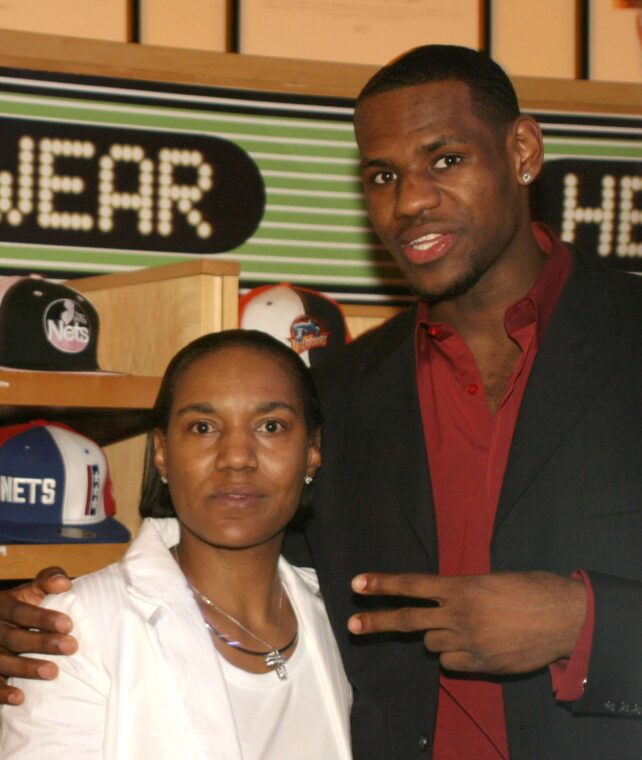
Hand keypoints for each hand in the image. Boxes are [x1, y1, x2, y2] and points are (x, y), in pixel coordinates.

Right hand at [0, 567, 76, 704]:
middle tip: (71, 647)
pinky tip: (19, 698)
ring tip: (53, 673)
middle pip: (15, 638)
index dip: (43, 618)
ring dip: (26, 668)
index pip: (21, 612)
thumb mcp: (27, 592)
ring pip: (2, 662)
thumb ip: (46, 581)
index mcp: (3, 606)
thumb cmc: (17, 608)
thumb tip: (64, 583)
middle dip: (42, 643)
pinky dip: (2, 692)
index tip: (68, 624)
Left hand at [348, 570, 586, 674]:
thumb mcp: (493, 580)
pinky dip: (455, 655)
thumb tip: (448, 602)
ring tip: (463, 627)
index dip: (383, 584)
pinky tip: (476, 646)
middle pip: (408, 620)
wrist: (566, 619)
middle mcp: (458, 615)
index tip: (357, 584)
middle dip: (377, 622)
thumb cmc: (533, 589)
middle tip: (352, 625)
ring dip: (437, 636)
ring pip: (432, 644)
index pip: (413, 584)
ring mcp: (468, 642)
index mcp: (461, 587)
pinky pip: (452, 663)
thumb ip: (465, 591)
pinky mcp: (481, 665)